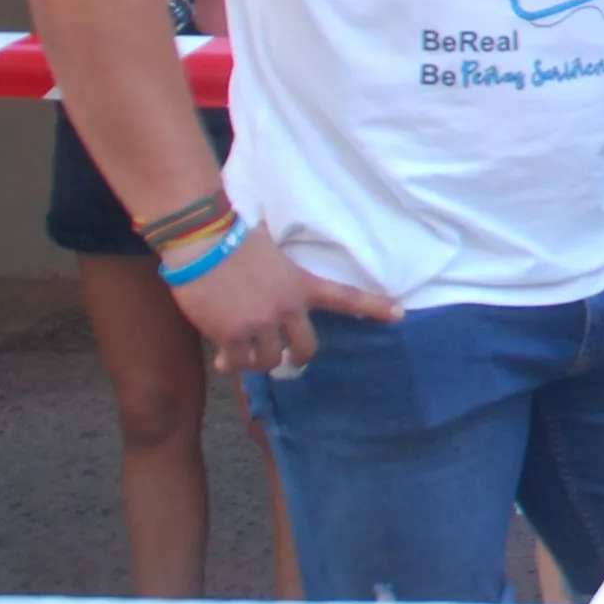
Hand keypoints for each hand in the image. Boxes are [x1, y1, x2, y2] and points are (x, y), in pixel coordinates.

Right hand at [168, 224, 397, 375]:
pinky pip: (238, 364)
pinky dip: (232, 365)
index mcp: (301, 284)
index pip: (346, 297)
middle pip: (306, 348)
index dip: (374, 307)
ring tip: (245, 357)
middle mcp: (287, 307)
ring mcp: (260, 323)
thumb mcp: (272, 252)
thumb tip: (275, 281)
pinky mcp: (231, 335)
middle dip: (297, 357)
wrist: (204, 241)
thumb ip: (282, 274)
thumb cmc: (234, 238)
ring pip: (270, 362)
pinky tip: (224, 362)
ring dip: (258, 362)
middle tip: (287, 358)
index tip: (399, 313)